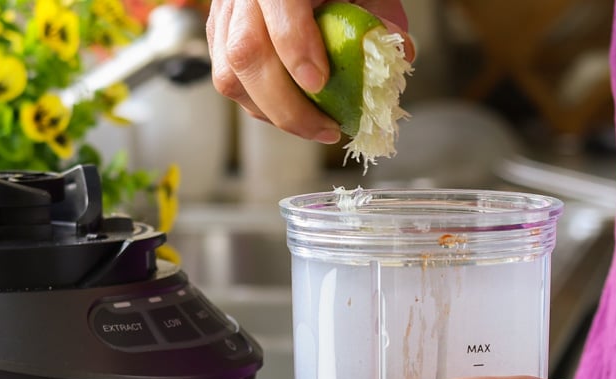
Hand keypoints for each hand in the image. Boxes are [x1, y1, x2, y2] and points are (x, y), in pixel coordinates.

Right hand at [205, 0, 410, 142]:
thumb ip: (379, 18)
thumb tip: (396, 59)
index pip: (279, 5)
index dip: (295, 47)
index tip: (320, 83)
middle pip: (247, 53)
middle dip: (287, 105)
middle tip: (326, 129)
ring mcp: (225, 17)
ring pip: (230, 76)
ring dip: (274, 113)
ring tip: (315, 127)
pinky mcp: (219, 38)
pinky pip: (231, 84)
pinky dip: (263, 107)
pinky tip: (295, 112)